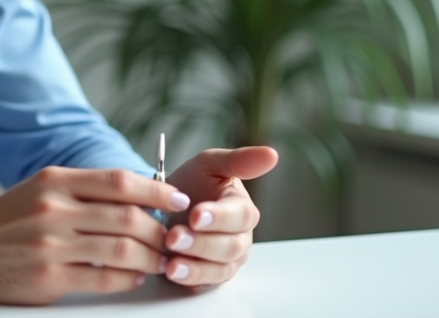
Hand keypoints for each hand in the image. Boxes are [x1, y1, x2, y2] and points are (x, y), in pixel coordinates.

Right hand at [0, 166, 191, 304]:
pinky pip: (104, 279)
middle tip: (175, 238)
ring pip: (122, 249)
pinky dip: (128, 278)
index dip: (157, 191)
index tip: (179, 201)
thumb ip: (84, 191)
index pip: (119, 181)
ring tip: (161, 260)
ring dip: (151, 257)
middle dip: (160, 230)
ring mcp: (51, 245)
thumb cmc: (5, 220)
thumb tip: (138, 198)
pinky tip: (133, 275)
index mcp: (55, 181)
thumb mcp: (41, 190)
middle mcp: (54, 209)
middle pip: (127, 217)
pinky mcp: (47, 278)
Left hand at [161, 146, 278, 289]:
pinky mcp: (210, 277)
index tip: (195, 215)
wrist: (167, 204)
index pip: (239, 216)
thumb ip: (239, 161)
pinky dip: (189, 280)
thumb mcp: (210, 164)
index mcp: (242, 209)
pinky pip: (204, 284)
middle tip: (174, 237)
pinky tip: (172, 273)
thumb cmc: (193, 183)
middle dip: (200, 243)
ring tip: (171, 262)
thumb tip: (272, 154)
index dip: (218, 217)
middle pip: (229, 247)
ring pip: (218, 269)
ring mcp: (226, 260)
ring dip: (194, 267)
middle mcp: (239, 238)